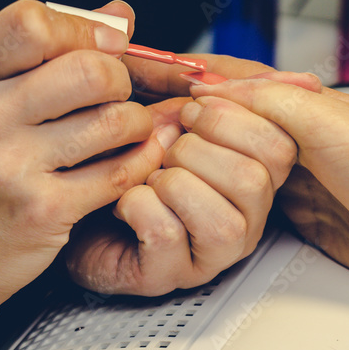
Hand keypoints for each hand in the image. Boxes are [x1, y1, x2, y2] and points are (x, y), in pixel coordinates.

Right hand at [0, 0, 176, 349]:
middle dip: (122, 80)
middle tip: (117, 97)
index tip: (105, 47)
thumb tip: (120, 15)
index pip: (33, 21)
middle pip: (90, 69)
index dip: (85, 30)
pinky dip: (142, 163)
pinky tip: (134, 161)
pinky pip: (120, 172)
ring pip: (115, 120)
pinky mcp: (41, 212)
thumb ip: (51, 54)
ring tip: (126, 133)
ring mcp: (10, 166)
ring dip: (138, 125)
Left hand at [66, 75, 301, 295]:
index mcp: (252, 173)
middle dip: (196, 148)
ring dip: (171, 182)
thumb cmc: (118, 156)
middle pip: (255, 179)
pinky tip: (124, 202)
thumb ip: (196, 86)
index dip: (233, 115)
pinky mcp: (168, 275)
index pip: (280, 145)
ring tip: (147, 178)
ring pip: (220, 219)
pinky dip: (136, 204)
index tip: (194, 106)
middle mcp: (243, 218)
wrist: (68, 199)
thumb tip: (222, 74)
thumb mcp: (161, 108)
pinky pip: (167, 233)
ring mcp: (209, 254)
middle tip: (166, 147)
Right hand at [184, 77, 348, 318]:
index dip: (200, 79)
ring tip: (169, 157)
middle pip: (232, 120)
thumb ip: (266, 102)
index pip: (239, 80)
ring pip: (237, 158)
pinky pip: (251, 199)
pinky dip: (225, 194)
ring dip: (207, 158)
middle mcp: (301, 135)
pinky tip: (205, 195)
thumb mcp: (325, 120)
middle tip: (157, 128)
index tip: (161, 84)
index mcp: (307, 101)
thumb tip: (214, 94)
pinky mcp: (301, 214)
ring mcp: (300, 175)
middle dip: (194, 121)